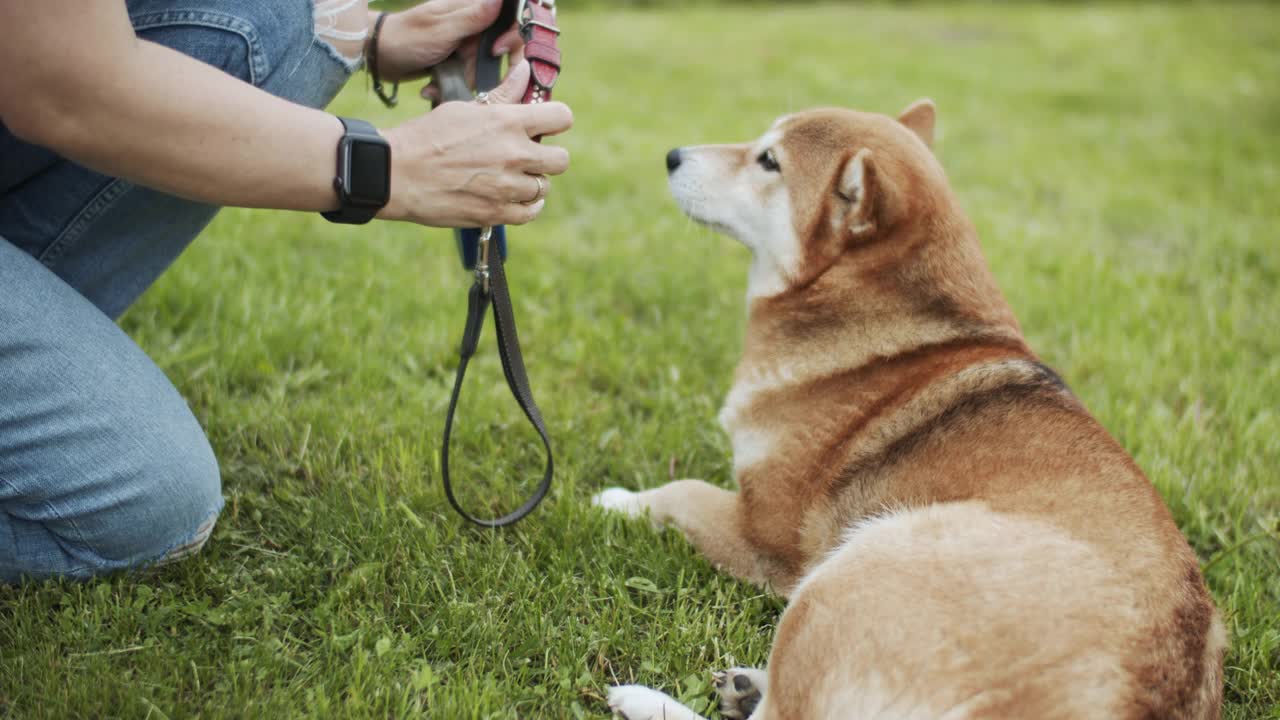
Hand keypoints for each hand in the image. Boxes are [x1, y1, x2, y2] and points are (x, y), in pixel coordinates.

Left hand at [374, 0, 521, 83]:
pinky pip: (466, 76)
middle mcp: (470, 25)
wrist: (377, 57)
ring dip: (464, 80)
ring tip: (438, 83)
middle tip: (464, 74)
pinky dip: (452, 85)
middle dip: (482, 67)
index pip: (508, 19)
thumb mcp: (441, 30)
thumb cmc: (405, 39)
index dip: (511, 38)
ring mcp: (462, 44)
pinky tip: (432, 88)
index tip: (497, 52)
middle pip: (499, 48)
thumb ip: (473, 17)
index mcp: (469, 9)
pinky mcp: (454, 61)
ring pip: (482, 67)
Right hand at [379, 61, 571, 226]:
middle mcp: (514, 155)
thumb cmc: (427, 136)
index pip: (562, 118)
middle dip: (548, 156)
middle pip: (561, 160)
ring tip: (510, 177)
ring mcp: (507, 187)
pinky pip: (530, 212)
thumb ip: (501, 96)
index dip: (556, 120)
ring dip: (531, 182)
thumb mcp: (464, 108)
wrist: (397, 173)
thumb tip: (525, 73)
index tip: (547, 124)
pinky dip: (525, 206)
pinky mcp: (496, 213)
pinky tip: (512, 197)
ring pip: (543, 187)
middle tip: (528, 156)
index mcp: (508, 122)